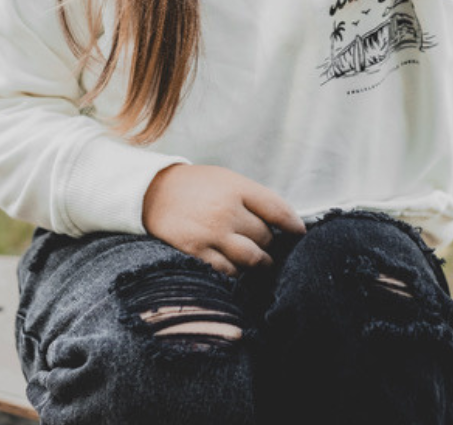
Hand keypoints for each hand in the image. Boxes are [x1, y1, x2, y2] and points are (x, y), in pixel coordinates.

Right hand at [142, 163, 305, 275]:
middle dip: (271, 243)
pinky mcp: (196, 252)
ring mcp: (212, 233)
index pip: (278, 209)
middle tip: (269, 245)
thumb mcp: (227, 180)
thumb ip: (252, 198)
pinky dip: (237, 271)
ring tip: (261, 261)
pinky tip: (236, 266)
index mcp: (237, 188)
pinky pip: (228, 270)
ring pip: (252, 258)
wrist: (152, 192)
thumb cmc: (196, 186)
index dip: (294, 225)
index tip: (300, 233)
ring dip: (259, 262)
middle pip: (265, 237)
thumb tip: (281, 220)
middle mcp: (227, 211)